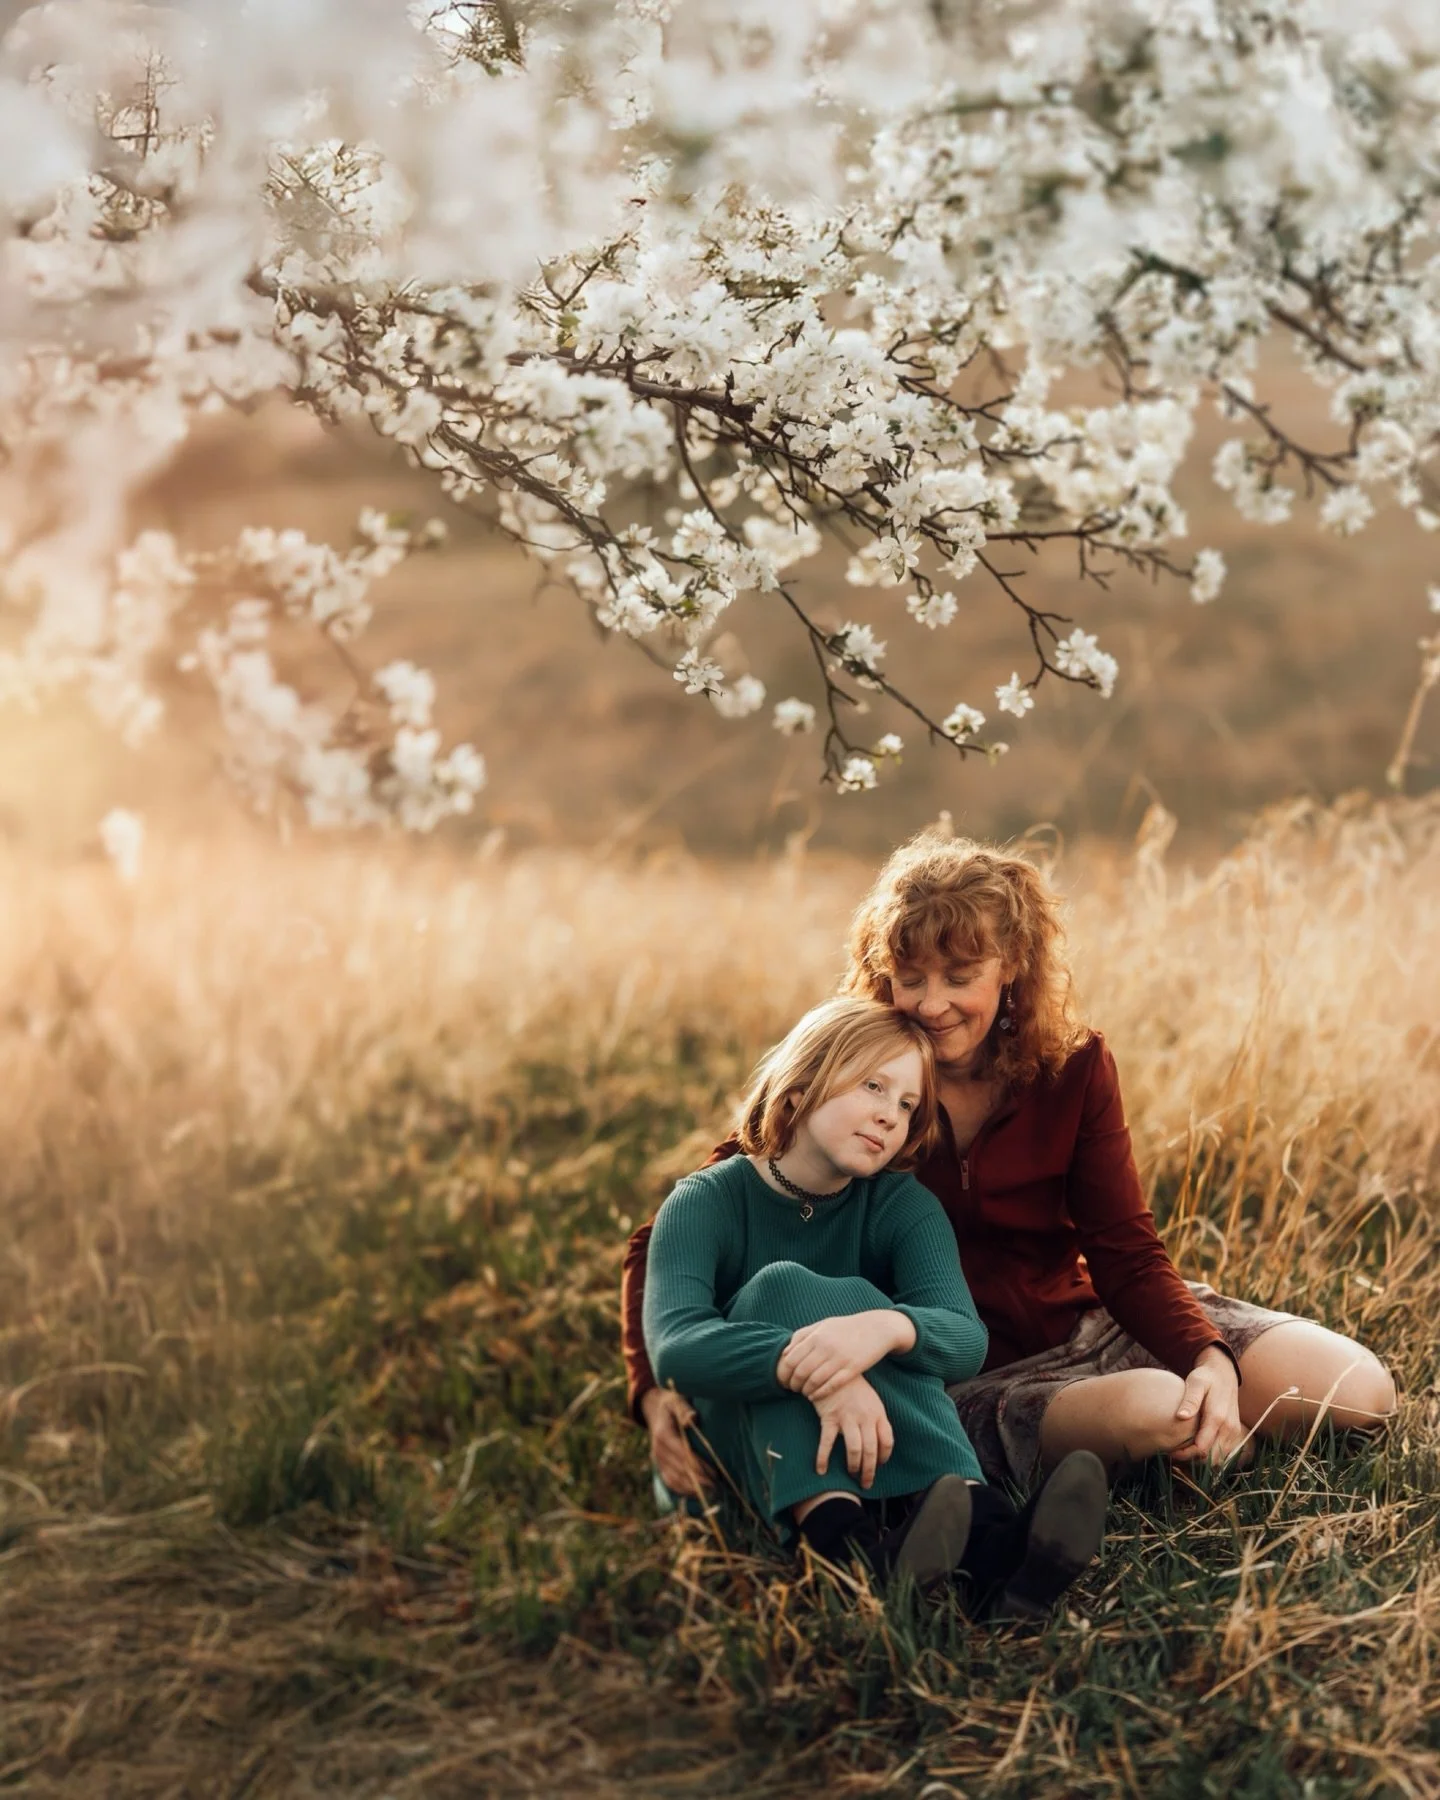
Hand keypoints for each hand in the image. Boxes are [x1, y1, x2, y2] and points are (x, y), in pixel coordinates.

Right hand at [641, 1387, 714, 1497]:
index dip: (698, 1466)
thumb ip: (684, 1409)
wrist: (655, 1409)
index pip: (682, 1454)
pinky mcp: (660, 1466)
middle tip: (719, 1487)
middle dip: (700, 1481)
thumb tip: (692, 1420)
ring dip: (693, 1489)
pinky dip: (683, 1491)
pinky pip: (670, 1483)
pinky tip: (699, 1494)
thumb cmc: (673, 1404)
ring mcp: (657, 1460)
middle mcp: (658, 1450)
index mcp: (663, 1434)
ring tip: (712, 1493)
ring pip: (674, 1480)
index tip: (715, 1474)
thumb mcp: (677, 1401)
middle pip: (680, 1470)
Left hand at [777, 1310, 913, 1402]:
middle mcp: (826, 1347)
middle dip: (793, 1384)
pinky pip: (831, 1386)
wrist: (877, 1328)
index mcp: (816, 1336)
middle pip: (800, 1372)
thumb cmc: (847, 1327)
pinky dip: (819, 1393)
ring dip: (805, 1390)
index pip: (791, 1359)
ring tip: (804, 1393)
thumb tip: (785, 1352)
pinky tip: (814, 1396)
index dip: (784, 1373)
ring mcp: (839, 1359)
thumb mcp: (823, 1326)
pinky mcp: (852, 1369)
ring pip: (814, 1381)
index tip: (784, 1379)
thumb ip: (803, 1336)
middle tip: (792, 1389)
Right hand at [813, 1374, 894, 1490]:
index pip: (887, 1441)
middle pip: (871, 1450)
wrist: (833, 1368)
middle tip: (866, 1483)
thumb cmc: (854, 1387)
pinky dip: (823, 1458)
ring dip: (853, 1466)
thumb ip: (877, 1419)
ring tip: (851, 1475)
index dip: (884, 1457)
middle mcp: (865, 1417)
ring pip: (854, 1450)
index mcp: (878, 1413)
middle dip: (869, 1471)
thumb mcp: (872, 1400)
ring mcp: (847, 1417)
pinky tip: (821, 1470)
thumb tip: (880, 1442)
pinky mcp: (829, 1417)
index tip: (879, 1465)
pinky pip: (827, 1442)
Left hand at [1171, 1346, 1247, 1464]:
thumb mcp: (1196, 1383)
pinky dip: (1211, 1456)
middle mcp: (1229, 1428)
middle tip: (1174, 1454)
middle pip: (1211, 1458)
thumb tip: (1180, 1417)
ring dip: (1202, 1460)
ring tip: (1183, 1452)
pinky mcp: (1234, 1433)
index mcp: (1217, 1418)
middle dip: (1192, 1460)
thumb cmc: (1206, 1377)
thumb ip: (1190, 1400)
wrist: (1224, 1373)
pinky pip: (1224, 1453)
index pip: (1202, 1448)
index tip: (1170, 1451)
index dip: (1186, 1454)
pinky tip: (1196, 1449)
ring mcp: (1234, 1432)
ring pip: (1219, 1459)